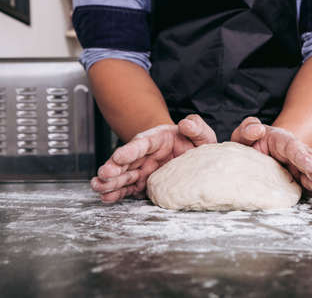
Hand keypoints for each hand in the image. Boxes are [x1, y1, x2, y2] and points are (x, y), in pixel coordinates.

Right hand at [90, 114, 216, 202]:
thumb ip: (197, 128)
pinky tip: (106, 198)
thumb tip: (186, 123)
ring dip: (111, 182)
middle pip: (128, 160)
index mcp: (158, 139)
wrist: (194, 158)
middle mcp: (147, 154)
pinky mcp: (144, 182)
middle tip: (103, 175)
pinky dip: (118, 193)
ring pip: (124, 175)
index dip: (130, 150)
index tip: (119, 156)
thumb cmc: (196, 145)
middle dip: (114, 168)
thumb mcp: (203, 136)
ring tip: (98, 187)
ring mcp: (143, 169)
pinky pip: (129, 188)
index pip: (142, 143)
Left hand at [231, 117, 311, 205]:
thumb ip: (247, 129)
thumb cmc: (249, 144)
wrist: (254, 153)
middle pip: (310, 163)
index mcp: (281, 141)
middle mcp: (295, 154)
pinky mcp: (300, 181)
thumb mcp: (244, 135)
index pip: (293, 147)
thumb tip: (256, 130)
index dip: (303, 157)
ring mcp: (299, 168)